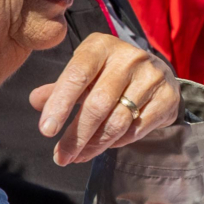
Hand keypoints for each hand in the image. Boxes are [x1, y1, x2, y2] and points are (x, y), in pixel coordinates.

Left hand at [29, 33, 180, 165]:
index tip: (46, 130)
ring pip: (118, 120)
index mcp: (102, 46)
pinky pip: (137, 129)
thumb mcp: (84, 73)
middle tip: (61, 157)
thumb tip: (35, 101)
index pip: (77, 75)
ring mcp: (152, 76)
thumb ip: (60, 88)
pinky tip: (106, 145)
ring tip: (78, 157)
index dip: (60, 103)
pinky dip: (118, 142)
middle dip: (76, 136)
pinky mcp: (167, 97)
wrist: (158, 73)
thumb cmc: (110, 74)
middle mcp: (129, 57)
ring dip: (94, 145)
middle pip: (98, 104)